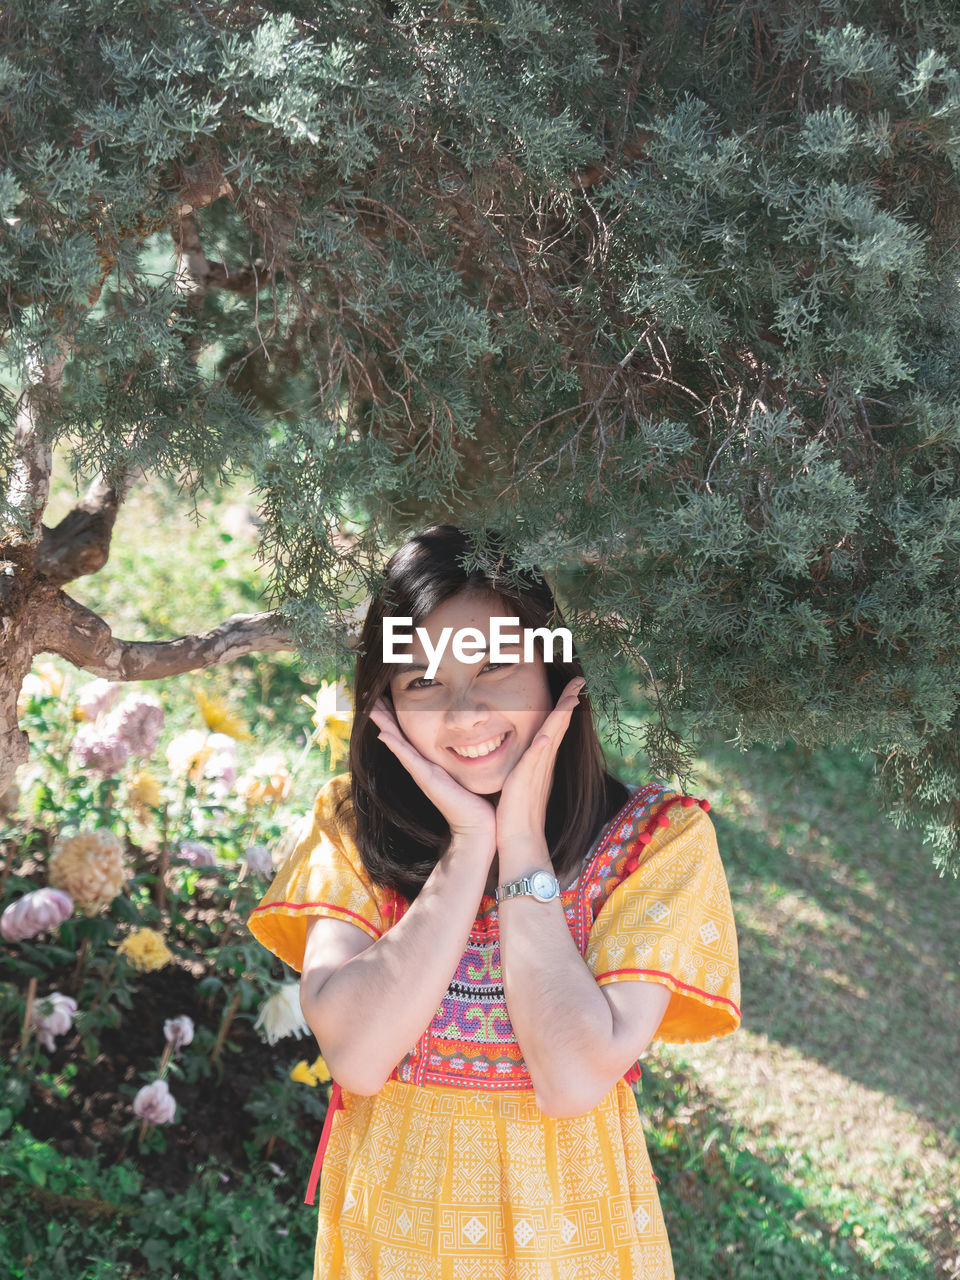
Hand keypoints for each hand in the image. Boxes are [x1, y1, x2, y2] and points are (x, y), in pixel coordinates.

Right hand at [368, 698, 496, 843]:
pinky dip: (395, 744)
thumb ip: (470, 756)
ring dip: (384, 724)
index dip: (397, 716)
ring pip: (398, 743)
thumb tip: (479, 741)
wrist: (478, 826)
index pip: (410, 733)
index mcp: (431, 762)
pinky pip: (408, 757)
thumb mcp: (470, 771)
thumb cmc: (479, 800)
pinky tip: (383, 733)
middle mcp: (422, 766)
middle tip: (371, 697)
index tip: (386, 698)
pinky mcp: (426, 779)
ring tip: (371, 708)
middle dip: (384, 715)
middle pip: (397, 735)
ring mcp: (421, 773)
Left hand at [495, 677, 584, 850]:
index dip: (563, 707)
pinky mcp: (525, 782)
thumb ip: (524, 765)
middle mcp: (543, 763)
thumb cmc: (515, 814)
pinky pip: (535, 760)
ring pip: (552, 737)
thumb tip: (525, 752)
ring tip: (572, 695)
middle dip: (569, 701)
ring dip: (561, 716)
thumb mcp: (519, 782)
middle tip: (579, 680)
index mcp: (542, 761)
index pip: (554, 728)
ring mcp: (537, 772)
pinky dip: (542, 745)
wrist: (519, 841)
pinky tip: (545, 733)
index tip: (572, 687)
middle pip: (559, 726)